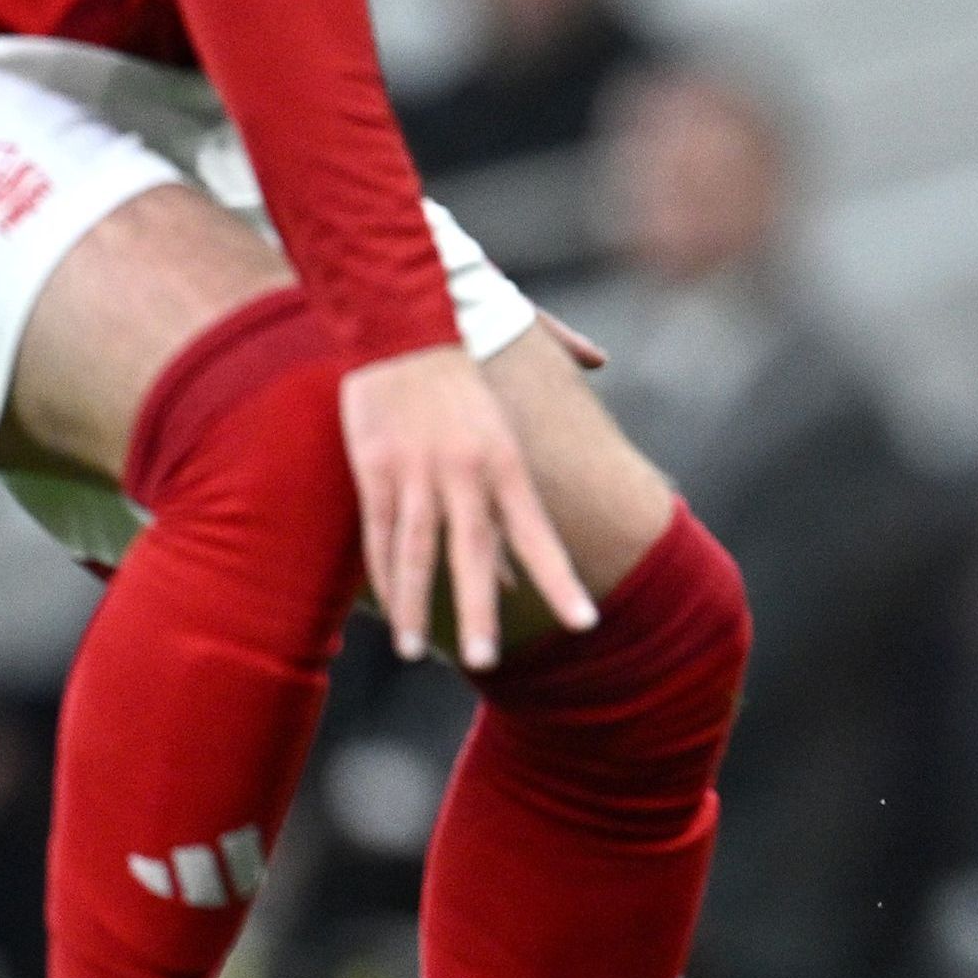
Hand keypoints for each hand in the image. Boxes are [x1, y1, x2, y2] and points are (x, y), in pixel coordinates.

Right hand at [339, 345, 592, 666]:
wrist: (399, 316)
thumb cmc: (461, 354)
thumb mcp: (515, 384)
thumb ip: (561, 384)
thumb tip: (602, 360)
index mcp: (506, 459)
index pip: (538, 534)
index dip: (560, 580)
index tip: (584, 624)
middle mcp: (465, 472)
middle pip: (472, 554)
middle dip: (480, 611)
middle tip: (488, 661)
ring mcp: (416, 473)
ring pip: (415, 553)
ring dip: (415, 607)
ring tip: (414, 653)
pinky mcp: (375, 469)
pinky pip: (378, 533)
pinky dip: (382, 574)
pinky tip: (388, 610)